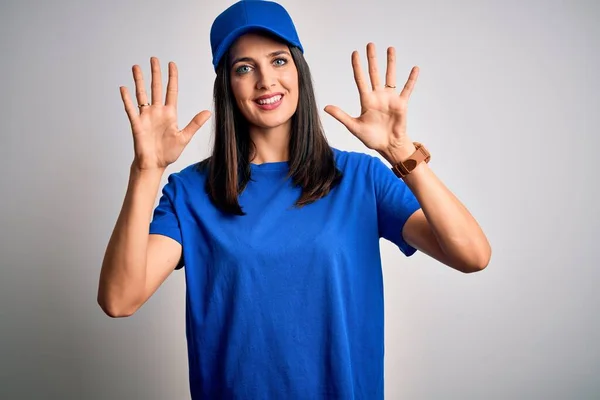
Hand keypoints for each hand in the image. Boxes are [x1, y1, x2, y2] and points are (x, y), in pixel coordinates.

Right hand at [120, 57, 210, 170]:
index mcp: (170, 114)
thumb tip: (208, 112)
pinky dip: (127, 99)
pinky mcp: (137, 124)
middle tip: (154, 58)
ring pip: (142, 94)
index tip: (171, 64)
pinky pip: (131, 109)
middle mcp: (157, 112)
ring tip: (136, 67)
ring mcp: (146, 116)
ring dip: (139, 81)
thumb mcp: (184, 137)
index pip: (171, 91)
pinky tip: (124, 88)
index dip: (172, 77)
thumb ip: (195, 124)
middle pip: (156, 88)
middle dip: (155, 73)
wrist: (154, 164)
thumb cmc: (168, 152)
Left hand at [324, 43, 418, 159]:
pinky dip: (411, 79)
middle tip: (370, 44)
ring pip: (390, 76)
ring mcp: (390, 99)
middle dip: (372, 59)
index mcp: (366, 100)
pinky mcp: (401, 104)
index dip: (357, 66)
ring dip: (390, 63)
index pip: (360, 79)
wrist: (388, 146)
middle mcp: (378, 96)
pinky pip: (407, 89)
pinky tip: (415, 68)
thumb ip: (341, 116)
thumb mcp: (354, 127)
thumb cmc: (371, 138)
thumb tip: (325, 107)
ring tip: (390, 49)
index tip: (355, 53)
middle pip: (374, 73)